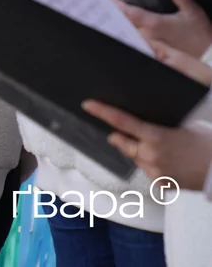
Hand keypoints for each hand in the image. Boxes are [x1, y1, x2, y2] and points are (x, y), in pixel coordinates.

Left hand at [83, 40, 211, 193]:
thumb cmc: (206, 143)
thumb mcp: (183, 126)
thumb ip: (157, 126)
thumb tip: (139, 123)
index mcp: (156, 136)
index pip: (121, 121)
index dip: (102, 112)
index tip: (88, 104)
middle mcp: (150, 155)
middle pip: (121, 142)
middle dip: (120, 136)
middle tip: (124, 132)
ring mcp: (154, 171)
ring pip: (134, 158)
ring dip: (137, 152)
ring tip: (160, 149)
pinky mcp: (161, 184)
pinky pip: (147, 172)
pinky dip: (152, 166)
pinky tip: (168, 162)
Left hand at [116, 0, 211, 59]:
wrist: (208, 57)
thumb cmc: (202, 36)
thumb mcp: (191, 10)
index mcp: (154, 25)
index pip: (130, 13)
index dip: (118, 6)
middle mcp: (148, 36)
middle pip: (126, 24)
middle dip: (118, 15)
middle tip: (109, 7)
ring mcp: (150, 46)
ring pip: (130, 34)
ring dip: (124, 26)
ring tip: (115, 18)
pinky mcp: (155, 53)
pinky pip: (138, 42)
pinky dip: (132, 35)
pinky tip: (130, 32)